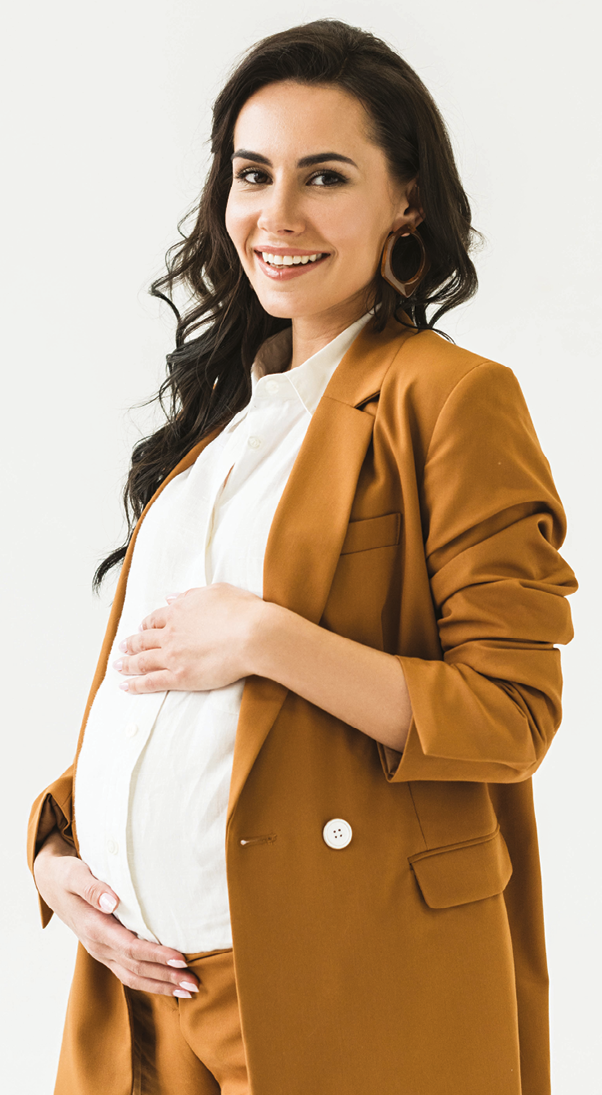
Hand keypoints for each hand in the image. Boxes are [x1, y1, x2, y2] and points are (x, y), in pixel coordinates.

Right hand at [33, 830, 198, 997]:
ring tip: (188, 990)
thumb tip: (112, 901)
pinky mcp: (106, 951)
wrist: (51, 884)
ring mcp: (101, 952)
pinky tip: (169, 983)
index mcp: (94, 928)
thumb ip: (93, 888)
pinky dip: (150, 981)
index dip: (156, 955)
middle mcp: (98, 946)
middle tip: (194, 983)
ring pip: (133, 977)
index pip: (130, 948)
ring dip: (161, 985)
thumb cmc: (66, 876)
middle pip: (136, 969)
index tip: (180, 958)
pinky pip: (128, 973)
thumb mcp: (74, 875)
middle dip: (166, 977)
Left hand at [113, 583, 263, 694]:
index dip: (147, 624)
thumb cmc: (242, 611)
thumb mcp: (216, 591)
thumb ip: (191, 595)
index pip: (156, 619)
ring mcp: (173, 656)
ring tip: (119, 665)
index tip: (142, 628)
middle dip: (131, 644)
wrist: (254, 634)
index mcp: (180, 611)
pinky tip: (125, 686)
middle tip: (123, 647)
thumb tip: (172, 598)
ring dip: (128, 663)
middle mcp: (171, 633)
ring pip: (143, 661)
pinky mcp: (180, 677)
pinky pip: (151, 682)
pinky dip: (136, 685)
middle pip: (144, 639)